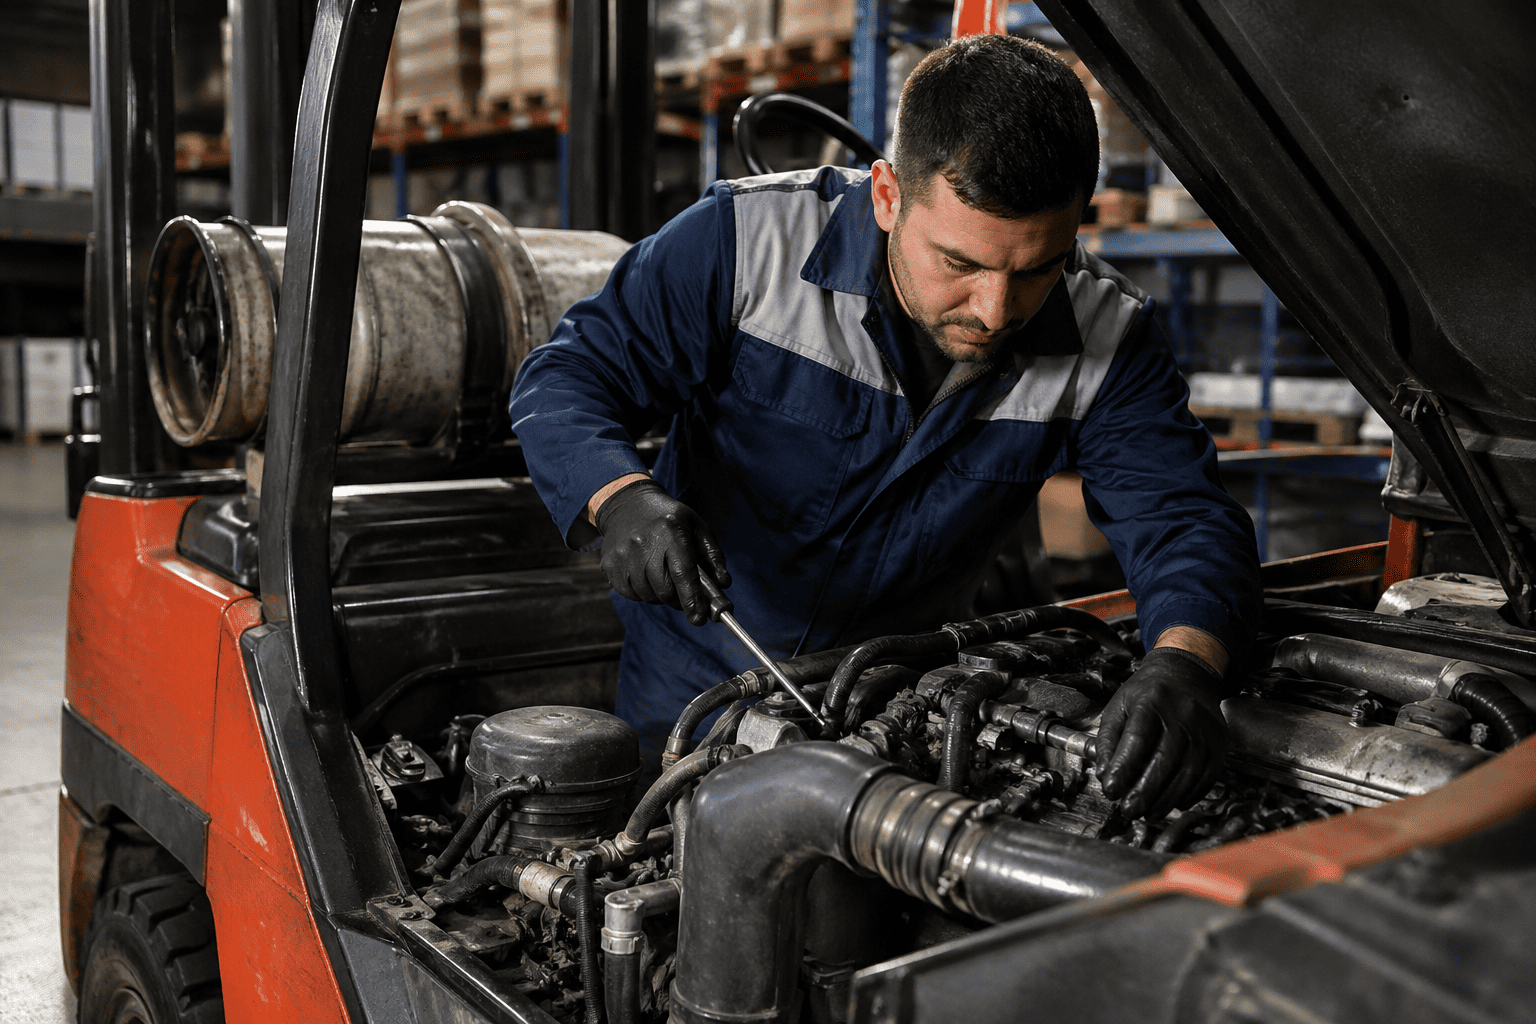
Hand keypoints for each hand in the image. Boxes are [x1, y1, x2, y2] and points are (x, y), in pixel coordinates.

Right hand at [595, 480, 729, 625]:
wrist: (628, 503)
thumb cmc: (669, 518)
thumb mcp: (697, 527)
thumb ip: (713, 555)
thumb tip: (723, 584)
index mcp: (670, 530)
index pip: (682, 573)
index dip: (691, 599)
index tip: (700, 618)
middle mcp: (643, 542)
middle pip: (664, 589)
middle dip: (678, 600)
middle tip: (685, 597)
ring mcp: (623, 554)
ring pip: (648, 595)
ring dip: (660, 596)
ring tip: (664, 578)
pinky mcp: (609, 564)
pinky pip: (631, 593)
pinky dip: (643, 592)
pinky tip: (646, 575)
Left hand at [1095, 646, 1228, 820]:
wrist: (1187, 673)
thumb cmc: (1148, 693)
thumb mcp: (1119, 706)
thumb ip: (1108, 739)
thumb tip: (1104, 774)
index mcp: (1150, 701)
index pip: (1137, 739)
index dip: (1123, 768)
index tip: (1111, 790)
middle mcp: (1181, 714)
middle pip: (1164, 759)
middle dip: (1145, 791)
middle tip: (1129, 811)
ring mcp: (1204, 729)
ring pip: (1188, 772)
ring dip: (1167, 799)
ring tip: (1149, 813)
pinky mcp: (1220, 742)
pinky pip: (1208, 775)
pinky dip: (1191, 794)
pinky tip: (1174, 803)